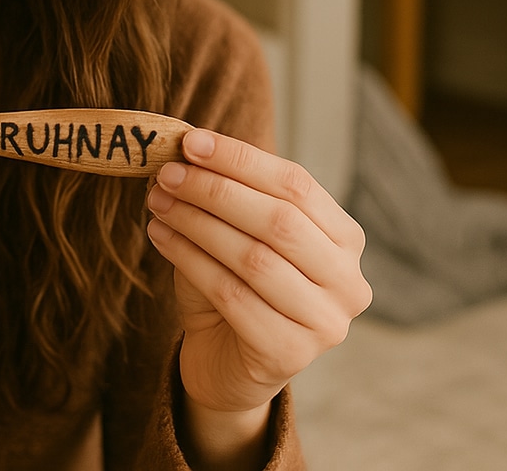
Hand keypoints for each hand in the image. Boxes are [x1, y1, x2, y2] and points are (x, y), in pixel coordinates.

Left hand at [146, 128, 370, 426]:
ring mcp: (325, 323)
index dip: (242, 159)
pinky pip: (232, 295)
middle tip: (168, 174)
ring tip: (158, 202)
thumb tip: (187, 146)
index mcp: (346, 240)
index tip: (191, 142)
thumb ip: (229, 194)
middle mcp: (348, 282)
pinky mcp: (290, 353)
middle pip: (279, 220)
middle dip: (216, 190)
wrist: (227, 364)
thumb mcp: (239, 233)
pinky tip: (161, 237)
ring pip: (254, 258)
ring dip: (197, 222)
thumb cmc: (237, 287)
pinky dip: (190, 259)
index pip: (297, 185)